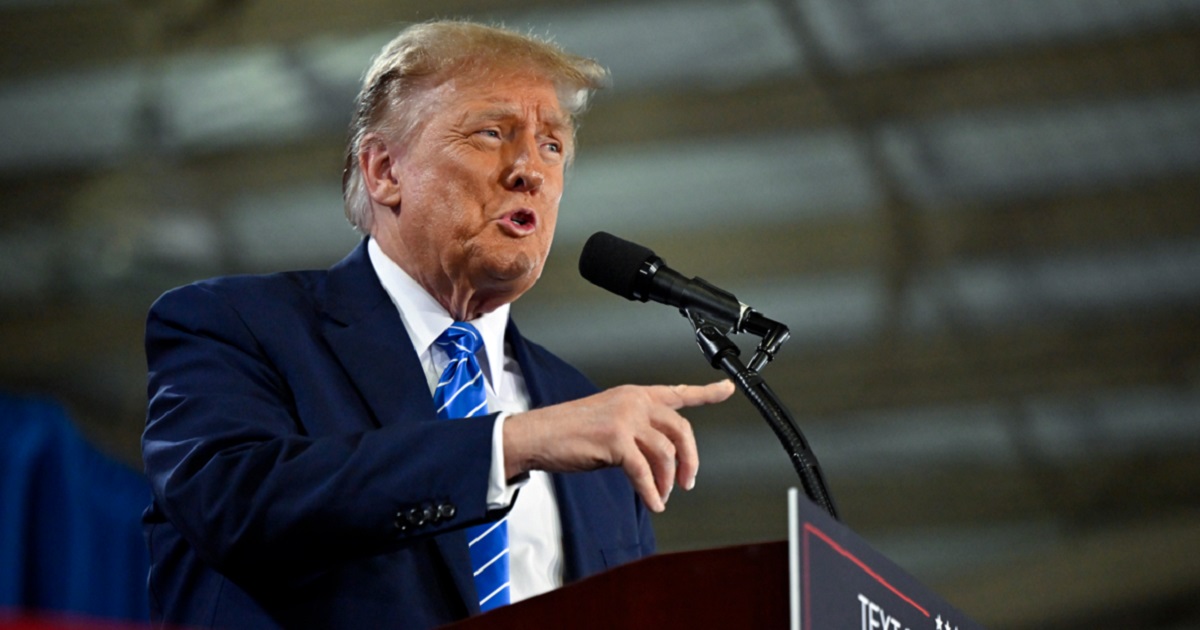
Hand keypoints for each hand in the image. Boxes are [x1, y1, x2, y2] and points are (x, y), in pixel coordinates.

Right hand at [503, 380, 735, 511]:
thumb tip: (658, 461)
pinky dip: (651, 491)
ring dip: (668, 480)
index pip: (677, 392)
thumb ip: (637, 431)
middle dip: (690, 459)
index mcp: (634, 394)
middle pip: (681, 429)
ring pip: (666, 452)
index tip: (727, 388)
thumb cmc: (567, 431)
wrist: (537, 435)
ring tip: (662, 494)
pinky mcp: (616, 440)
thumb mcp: (609, 421)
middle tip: (688, 481)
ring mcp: (625, 419)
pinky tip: (653, 501)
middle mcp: (634, 401)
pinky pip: (645, 472)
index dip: (706, 392)